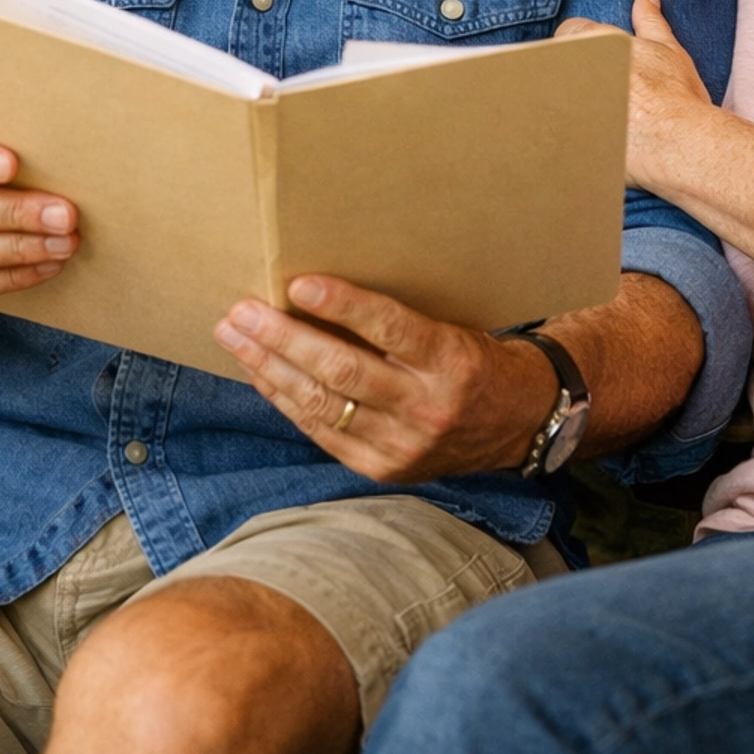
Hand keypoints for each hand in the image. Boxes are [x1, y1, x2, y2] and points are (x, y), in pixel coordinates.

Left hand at [214, 276, 558, 481]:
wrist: (518, 422)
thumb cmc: (475, 359)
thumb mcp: (451, 329)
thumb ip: (395, 322)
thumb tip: (317, 292)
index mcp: (450, 360)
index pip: (388, 327)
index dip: (341, 305)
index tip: (298, 284)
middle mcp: (427, 406)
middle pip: (341, 369)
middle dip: (282, 338)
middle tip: (241, 311)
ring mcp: (403, 445)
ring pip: (322, 403)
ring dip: (270, 367)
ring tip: (235, 337)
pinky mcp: (384, 468)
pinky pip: (322, 432)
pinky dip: (286, 401)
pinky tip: (261, 374)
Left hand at [557, 0, 711, 191]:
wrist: (682, 143)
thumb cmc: (678, 96)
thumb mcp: (668, 50)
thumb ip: (650, 19)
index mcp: (596, 42)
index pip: (568, 32)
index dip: (581, 44)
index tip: (597, 61)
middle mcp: (576, 68)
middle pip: (555, 61)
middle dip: (570, 71)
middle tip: (597, 89)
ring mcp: (566, 102)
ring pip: (548, 93)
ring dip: (561, 98)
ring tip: (591, 114)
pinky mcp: (563, 134)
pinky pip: (548, 127)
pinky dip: (558, 129)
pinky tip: (580, 137)